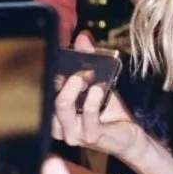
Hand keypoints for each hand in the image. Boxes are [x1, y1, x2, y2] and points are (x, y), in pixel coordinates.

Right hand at [53, 33, 138, 158]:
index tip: (56, 56)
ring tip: (85, 76)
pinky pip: (88, 115)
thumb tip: (82, 37)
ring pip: (62, 108)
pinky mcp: (91, 136)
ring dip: (73, 88)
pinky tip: (99, 88)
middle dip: (59, 80)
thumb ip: (89, 59)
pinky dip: (93, 98)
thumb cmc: (109, 111)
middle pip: (46, 100)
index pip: (43, 93)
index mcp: (56, 113)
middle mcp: (60, 125)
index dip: (47, 74)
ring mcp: (74, 133)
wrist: (130, 136)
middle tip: (74, 69)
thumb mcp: (98, 81)